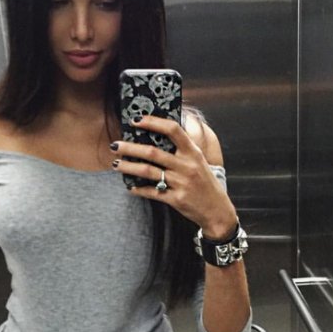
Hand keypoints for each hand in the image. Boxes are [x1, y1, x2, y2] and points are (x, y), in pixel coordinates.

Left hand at [110, 115, 237, 238]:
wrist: (217, 211)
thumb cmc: (206, 184)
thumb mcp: (200, 161)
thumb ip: (183, 149)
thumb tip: (159, 134)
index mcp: (193, 152)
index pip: (172, 130)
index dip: (153, 122)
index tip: (136, 120)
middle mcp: (186, 166)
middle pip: (152, 152)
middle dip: (130, 148)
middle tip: (115, 145)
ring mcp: (181, 183)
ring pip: (148, 171)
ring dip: (128, 167)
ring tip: (116, 164)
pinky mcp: (176, 199)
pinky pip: (152, 192)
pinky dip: (139, 189)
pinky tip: (130, 186)